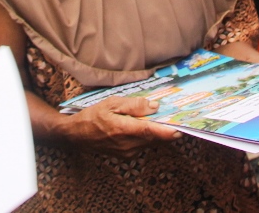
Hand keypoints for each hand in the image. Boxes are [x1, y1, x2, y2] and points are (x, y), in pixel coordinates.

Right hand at [62, 96, 181, 153]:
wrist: (77, 135)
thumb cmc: (93, 116)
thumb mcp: (111, 103)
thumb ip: (134, 105)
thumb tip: (154, 107)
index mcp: (124, 130)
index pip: (151, 132)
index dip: (168, 131)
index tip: (181, 128)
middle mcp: (128, 145)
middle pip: (154, 138)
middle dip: (164, 128)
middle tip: (172, 116)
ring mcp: (127, 152)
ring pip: (149, 142)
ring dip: (155, 132)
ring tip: (156, 119)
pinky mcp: (126, 155)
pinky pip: (142, 145)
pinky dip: (146, 136)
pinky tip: (142, 126)